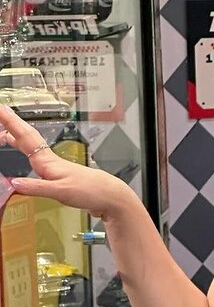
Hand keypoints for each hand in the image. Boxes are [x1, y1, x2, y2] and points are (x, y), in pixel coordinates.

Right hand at [0, 105, 131, 219]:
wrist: (110, 197)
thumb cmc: (91, 191)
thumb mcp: (60, 191)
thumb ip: (36, 187)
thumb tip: (12, 183)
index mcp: (48, 161)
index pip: (25, 137)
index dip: (11, 123)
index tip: (1, 109)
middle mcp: (50, 162)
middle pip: (27, 139)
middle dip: (12, 126)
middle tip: (0, 113)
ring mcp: (55, 169)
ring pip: (32, 149)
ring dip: (17, 139)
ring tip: (4, 134)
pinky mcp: (58, 178)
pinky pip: (37, 163)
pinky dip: (27, 157)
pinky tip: (26, 161)